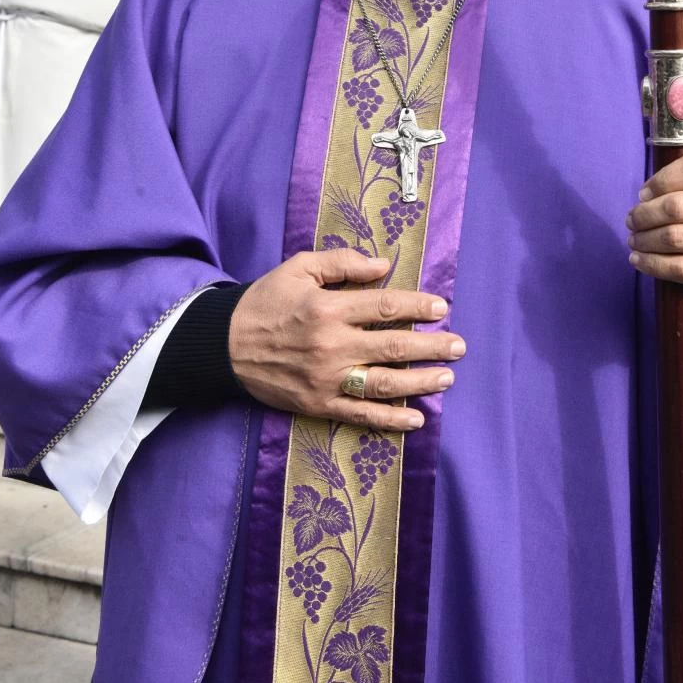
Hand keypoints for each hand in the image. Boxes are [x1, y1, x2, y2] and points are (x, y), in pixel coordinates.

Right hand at [229, 248, 465, 432]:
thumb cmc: (265, 301)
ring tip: (447, 378)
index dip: (416, 307)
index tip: (441, 308)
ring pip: (383, 383)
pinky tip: (416, 418)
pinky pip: (361, 415)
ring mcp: (327, 379)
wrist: (223, 345)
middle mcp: (332, 345)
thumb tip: (382, 266)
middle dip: (431, 347)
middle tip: (459, 346)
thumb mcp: (299, 268)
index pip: (384, 306)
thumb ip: (342, 263)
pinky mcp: (318, 404)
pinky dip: (390, 419)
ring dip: (420, 382)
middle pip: (393, 347)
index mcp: (328, 308)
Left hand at [625, 153, 682, 302]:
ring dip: (645, 240)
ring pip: (676, 238)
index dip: (661, 180)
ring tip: (635, 240)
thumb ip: (678, 182)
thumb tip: (645, 198)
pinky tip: (639, 259)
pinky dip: (653, 264)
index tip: (643, 195)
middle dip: (645, 215)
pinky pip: (682, 268)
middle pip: (679, 206)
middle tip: (631, 221)